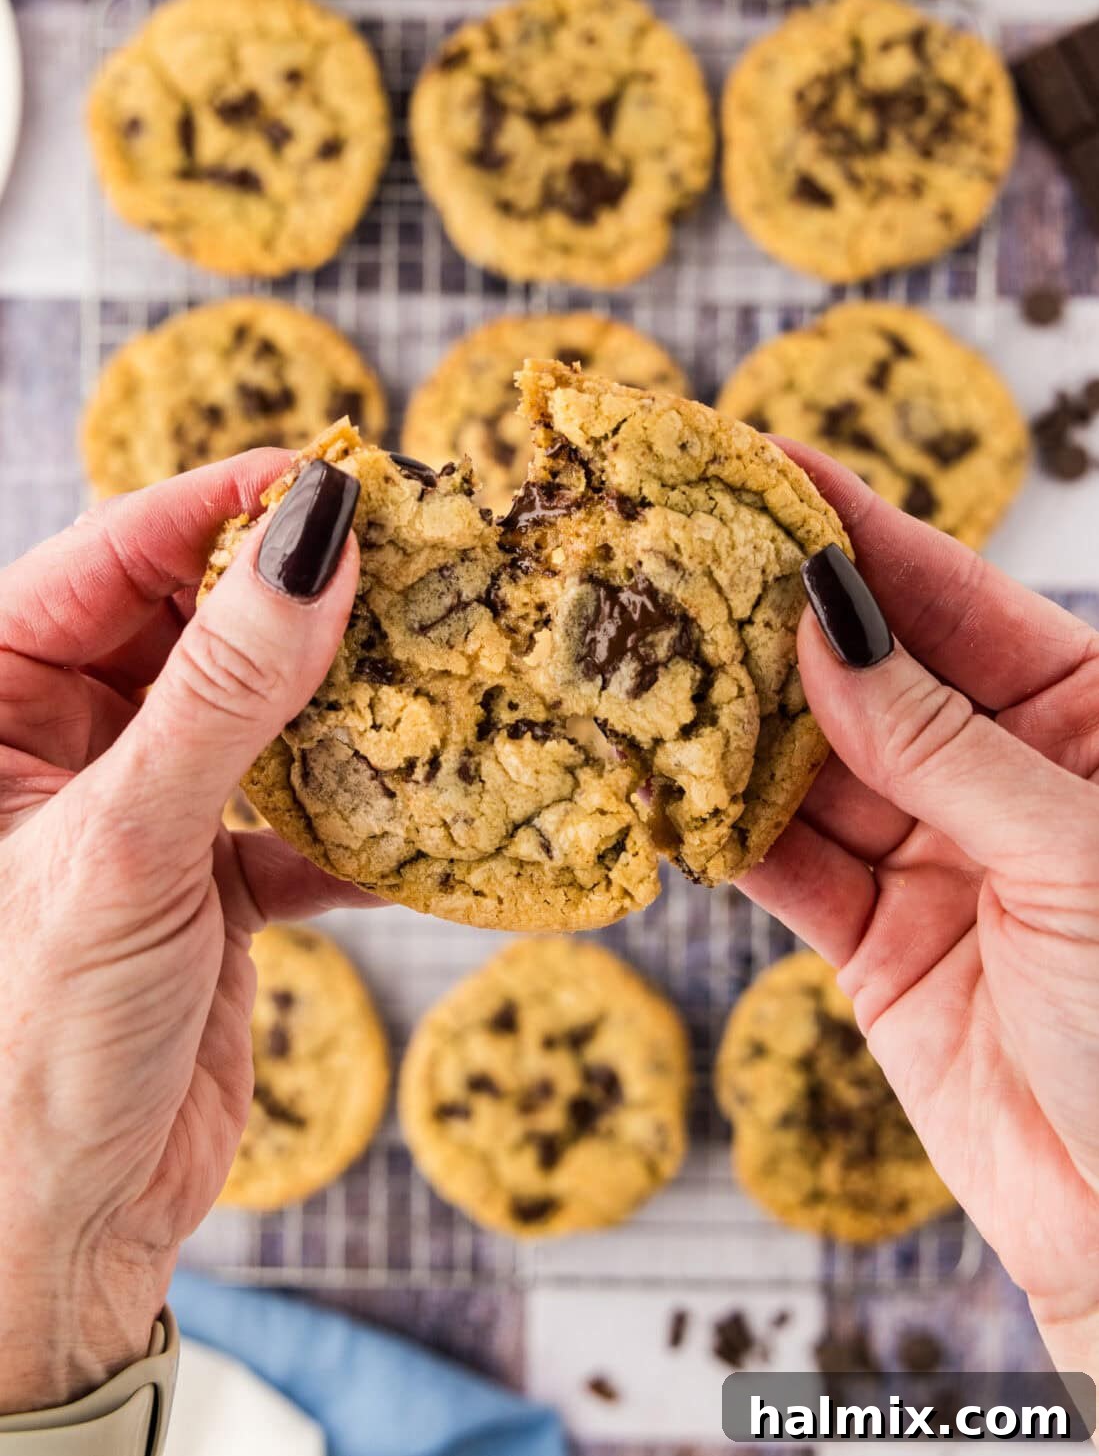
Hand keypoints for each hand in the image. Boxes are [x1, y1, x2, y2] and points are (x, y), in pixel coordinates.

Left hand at [0, 450, 370, 1411]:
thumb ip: (226, 692)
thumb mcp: (129, 849)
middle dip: (299, 602)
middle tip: (415, 568)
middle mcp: (52, 741)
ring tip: (435, 673)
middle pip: (192, 620)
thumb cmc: (29, 1049)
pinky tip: (420, 819)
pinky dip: (353, 819)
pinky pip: (289, 811)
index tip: (338, 477)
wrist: (50, 1246)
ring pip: (252, 711)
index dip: (222, 508)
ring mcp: (133, 807)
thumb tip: (313, 538)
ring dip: (341, 708)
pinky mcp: (199, 878)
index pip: (110, 557)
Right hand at [743, 444, 1098, 1372]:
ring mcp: (935, 855)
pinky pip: (784, 864)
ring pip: (808, 763)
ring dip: (723, 721)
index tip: (759, 455)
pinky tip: (664, 784)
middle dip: (763, 615)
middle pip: (863, 669)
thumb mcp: (1071, 857)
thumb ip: (938, 742)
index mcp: (1086, 717)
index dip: (853, 524)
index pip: (952, 595)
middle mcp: (1003, 773)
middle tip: (661, 549)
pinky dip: (722, 829)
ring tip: (635, 656)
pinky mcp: (875, 940)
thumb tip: (825, 624)